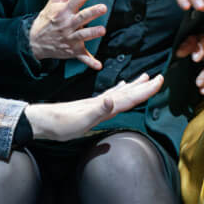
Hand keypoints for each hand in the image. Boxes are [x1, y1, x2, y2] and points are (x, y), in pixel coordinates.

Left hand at [25, 73, 163, 139]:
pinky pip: (111, 96)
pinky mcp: (91, 106)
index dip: (145, 90)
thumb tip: (112, 98)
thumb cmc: (62, 124)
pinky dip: (119, 91)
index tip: (159, 81)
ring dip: (134, 86)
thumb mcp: (81, 120)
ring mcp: (97, 103)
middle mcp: (102, 102)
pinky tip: (119, 89)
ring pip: (121, 93)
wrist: (44, 122)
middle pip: (128, 92)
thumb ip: (98, 110)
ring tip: (145, 78)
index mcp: (103, 105)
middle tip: (159, 78)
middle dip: (144, 86)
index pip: (129, 97)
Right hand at [28, 0, 108, 67]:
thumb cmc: (47, 18)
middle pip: (82, 17)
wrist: (34, 40)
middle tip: (103, 8)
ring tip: (102, 30)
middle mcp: (67, 25)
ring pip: (83, 36)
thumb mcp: (54, 1)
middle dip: (93, 12)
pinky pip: (82, 58)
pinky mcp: (73, 50)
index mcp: (63, 11)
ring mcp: (70, 38)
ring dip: (93, 33)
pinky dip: (90, 62)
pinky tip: (98, 65)